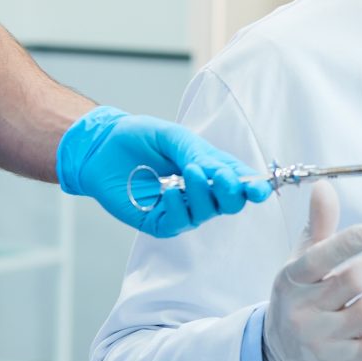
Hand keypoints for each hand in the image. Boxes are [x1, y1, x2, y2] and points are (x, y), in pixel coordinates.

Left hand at [56, 106, 270, 236]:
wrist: (102, 145)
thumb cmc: (140, 138)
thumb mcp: (175, 137)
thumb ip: (199, 154)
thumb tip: (219, 172)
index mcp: (211, 171)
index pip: (240, 184)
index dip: (254, 188)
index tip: (260, 190)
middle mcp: (201, 194)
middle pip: (230, 205)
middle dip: (233, 194)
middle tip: (225, 180)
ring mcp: (180, 209)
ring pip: (206, 213)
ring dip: (203, 194)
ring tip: (190, 172)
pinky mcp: (158, 221)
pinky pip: (177, 222)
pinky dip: (178, 207)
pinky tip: (169, 191)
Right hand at [261, 182, 361, 360]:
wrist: (282, 353)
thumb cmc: (301, 296)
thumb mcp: (302, 261)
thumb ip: (318, 226)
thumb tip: (324, 186)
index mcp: (291, 281)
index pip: (316, 261)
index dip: (344, 244)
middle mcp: (303, 312)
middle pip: (351, 282)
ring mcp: (322, 341)